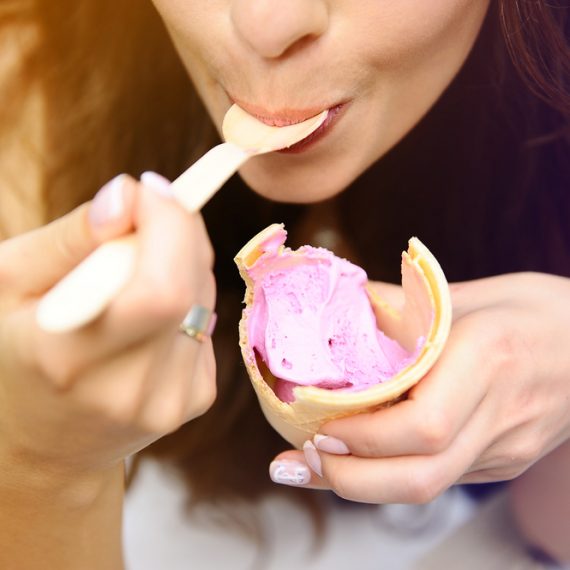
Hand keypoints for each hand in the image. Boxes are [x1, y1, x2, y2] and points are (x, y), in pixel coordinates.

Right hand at [0, 174, 215, 480]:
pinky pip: (205, 324)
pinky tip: (150, 312)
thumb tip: (129, 196)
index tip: (149, 189)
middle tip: (148, 213)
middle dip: (178, 231)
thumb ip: (69, 237)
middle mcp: (129, 390)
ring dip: (183, 262)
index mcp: (68, 359)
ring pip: (204, 300)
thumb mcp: (9, 284)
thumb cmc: (15, 353)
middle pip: (190, 288)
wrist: (43, 443)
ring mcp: (169, 402)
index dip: (169, 225)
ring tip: (139, 266)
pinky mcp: (194, 401)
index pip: (159, 288)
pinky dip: (186, 299)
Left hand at [271, 274, 569, 502]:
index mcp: (490, 358)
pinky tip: (359, 457)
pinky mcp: (505, 460)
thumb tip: (341, 306)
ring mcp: (506, 446)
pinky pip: (440, 477)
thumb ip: (407, 304)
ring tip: (312, 463)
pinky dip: (390, 473)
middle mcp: (500, 414)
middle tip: (299, 459)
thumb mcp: (472, 292)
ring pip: (428, 487)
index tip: (316, 425)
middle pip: (420, 476)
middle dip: (348, 479)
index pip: (422, 424)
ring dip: (361, 483)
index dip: (361, 437)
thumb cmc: (538, 309)